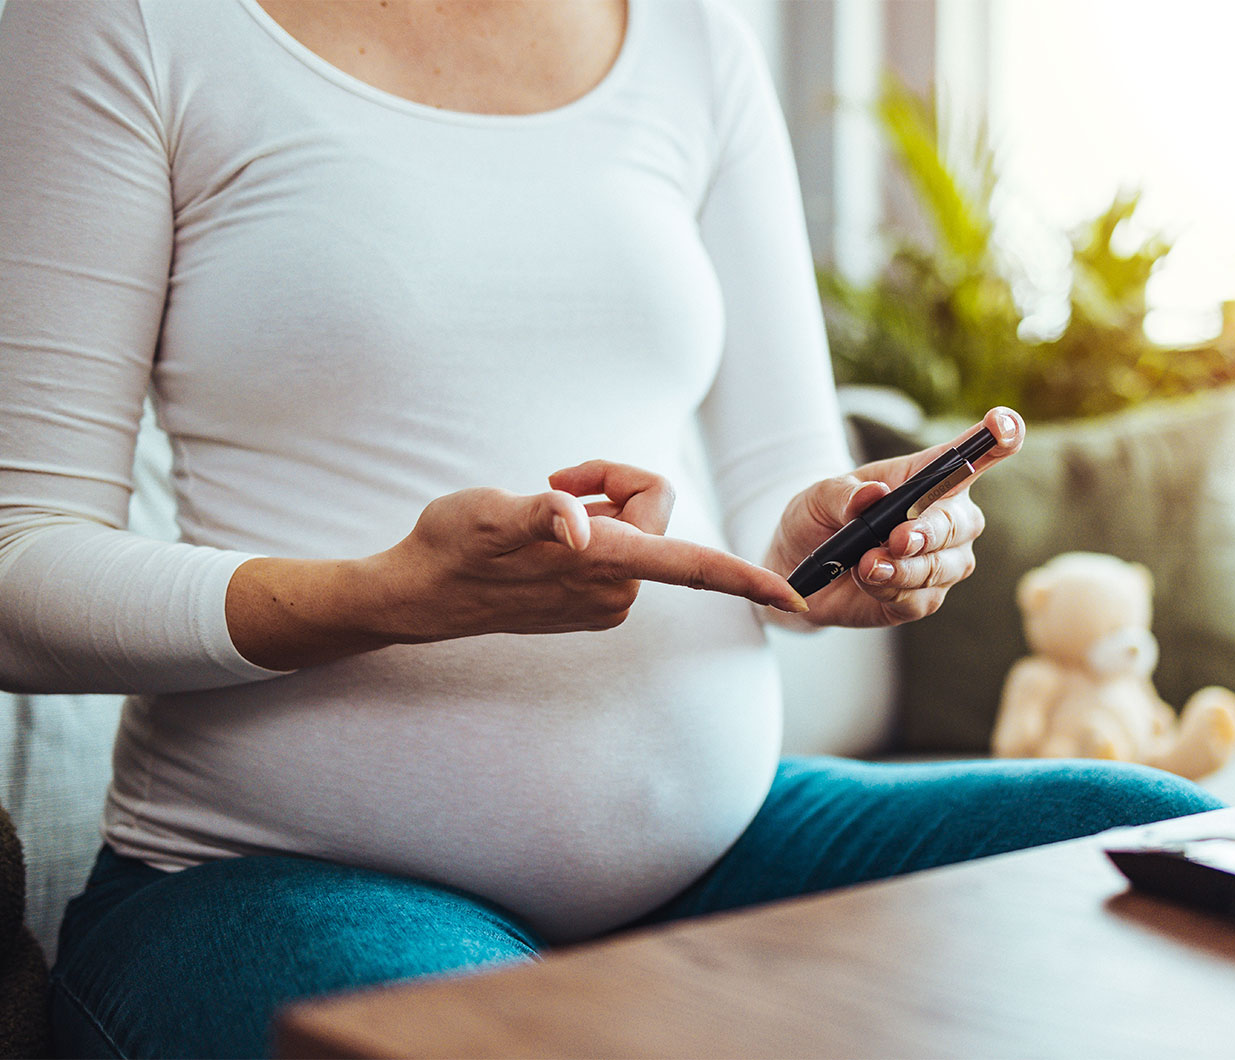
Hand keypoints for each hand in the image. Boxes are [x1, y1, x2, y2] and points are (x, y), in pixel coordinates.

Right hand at [228, 461, 806, 669]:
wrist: (417, 593)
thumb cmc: (450, 546)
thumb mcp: (487, 512)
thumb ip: (538, 513)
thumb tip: (576, 527)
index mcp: (604, 566)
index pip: (694, 568)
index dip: (747, 576)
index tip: (795, 593)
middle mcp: (616, 589)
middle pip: (656, 513)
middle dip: (616, 484)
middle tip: (558, 480)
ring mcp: (605, 598)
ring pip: (636, 529)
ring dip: (599, 507)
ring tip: (544, 510)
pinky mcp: (592, 600)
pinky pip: (616, 548)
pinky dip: (591, 528)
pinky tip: (547, 534)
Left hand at [765, 408, 1023, 628]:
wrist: (798, 568)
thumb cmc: (818, 519)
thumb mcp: (818, 497)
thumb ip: (843, 494)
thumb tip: (872, 494)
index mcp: (927, 477)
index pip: (971, 455)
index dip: (996, 438)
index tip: (1005, 426)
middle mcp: (945, 518)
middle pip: (961, 523)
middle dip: (932, 531)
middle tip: (899, 538)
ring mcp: (939, 561)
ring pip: (944, 566)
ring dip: (907, 568)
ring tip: (867, 564)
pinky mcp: (922, 598)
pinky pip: (921, 598)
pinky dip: (893, 589)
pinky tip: (868, 580)